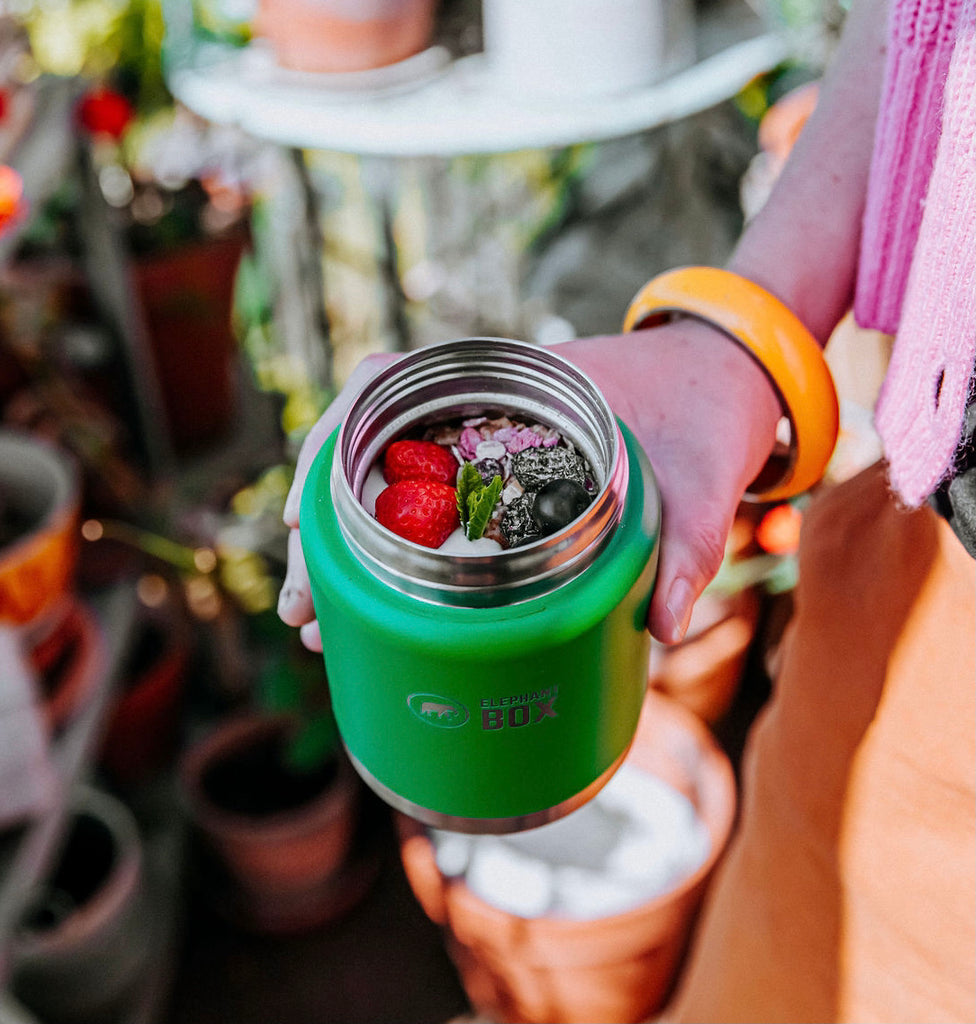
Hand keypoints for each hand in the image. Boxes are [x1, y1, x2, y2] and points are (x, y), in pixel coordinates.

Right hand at [278, 321, 780, 648]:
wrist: (733, 374)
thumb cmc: (711, 410)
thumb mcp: (698, 480)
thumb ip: (686, 549)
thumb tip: (663, 632)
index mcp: (513, 384)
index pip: (384, 385)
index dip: (332, 446)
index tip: (306, 515)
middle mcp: (483, 407)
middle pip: (368, 453)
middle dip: (324, 531)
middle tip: (306, 613)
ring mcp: (485, 440)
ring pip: (386, 486)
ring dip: (345, 549)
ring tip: (323, 624)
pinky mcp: (499, 473)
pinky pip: (425, 504)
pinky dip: (391, 549)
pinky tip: (375, 606)